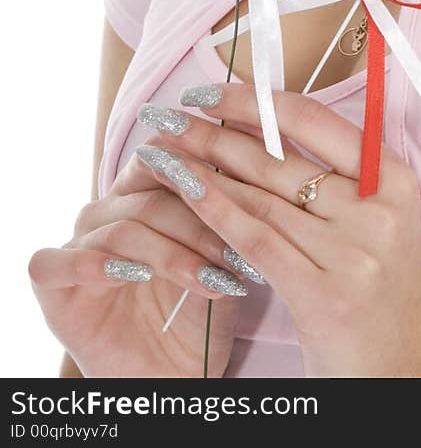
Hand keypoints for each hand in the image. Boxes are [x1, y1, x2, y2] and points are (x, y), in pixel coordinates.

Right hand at [28, 152, 249, 377]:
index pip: (163, 158)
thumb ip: (225, 221)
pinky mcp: (51, 281)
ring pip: (122, 230)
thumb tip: (253, 177)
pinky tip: (133, 275)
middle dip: (199, 224)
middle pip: (150, 197)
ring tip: (212, 280)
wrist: (170, 379)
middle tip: (238, 256)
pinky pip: (60, 262)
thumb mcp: (221, 263)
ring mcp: (77, 243)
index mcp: (143, 193)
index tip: (238, 193)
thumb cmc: (198, 315)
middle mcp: (107, 211)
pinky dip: (97, 265)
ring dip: (171, 255)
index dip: (198, 170)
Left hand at [133, 83, 420, 376]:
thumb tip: (250, 132)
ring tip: (162, 155)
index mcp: (392, 177)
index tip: (210, 92)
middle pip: (280, 158)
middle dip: (215, 134)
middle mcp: (376, 207)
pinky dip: (215, 213)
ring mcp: (353, 251)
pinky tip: (184, 194)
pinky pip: (257, 242)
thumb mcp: (373, 222)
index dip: (255, 102)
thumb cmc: (383, 290)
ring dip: (203, 171)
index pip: (314, 121)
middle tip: (168, 117)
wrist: (413, 367)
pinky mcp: (324, 293)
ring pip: (261, 198)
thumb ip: (330, 181)